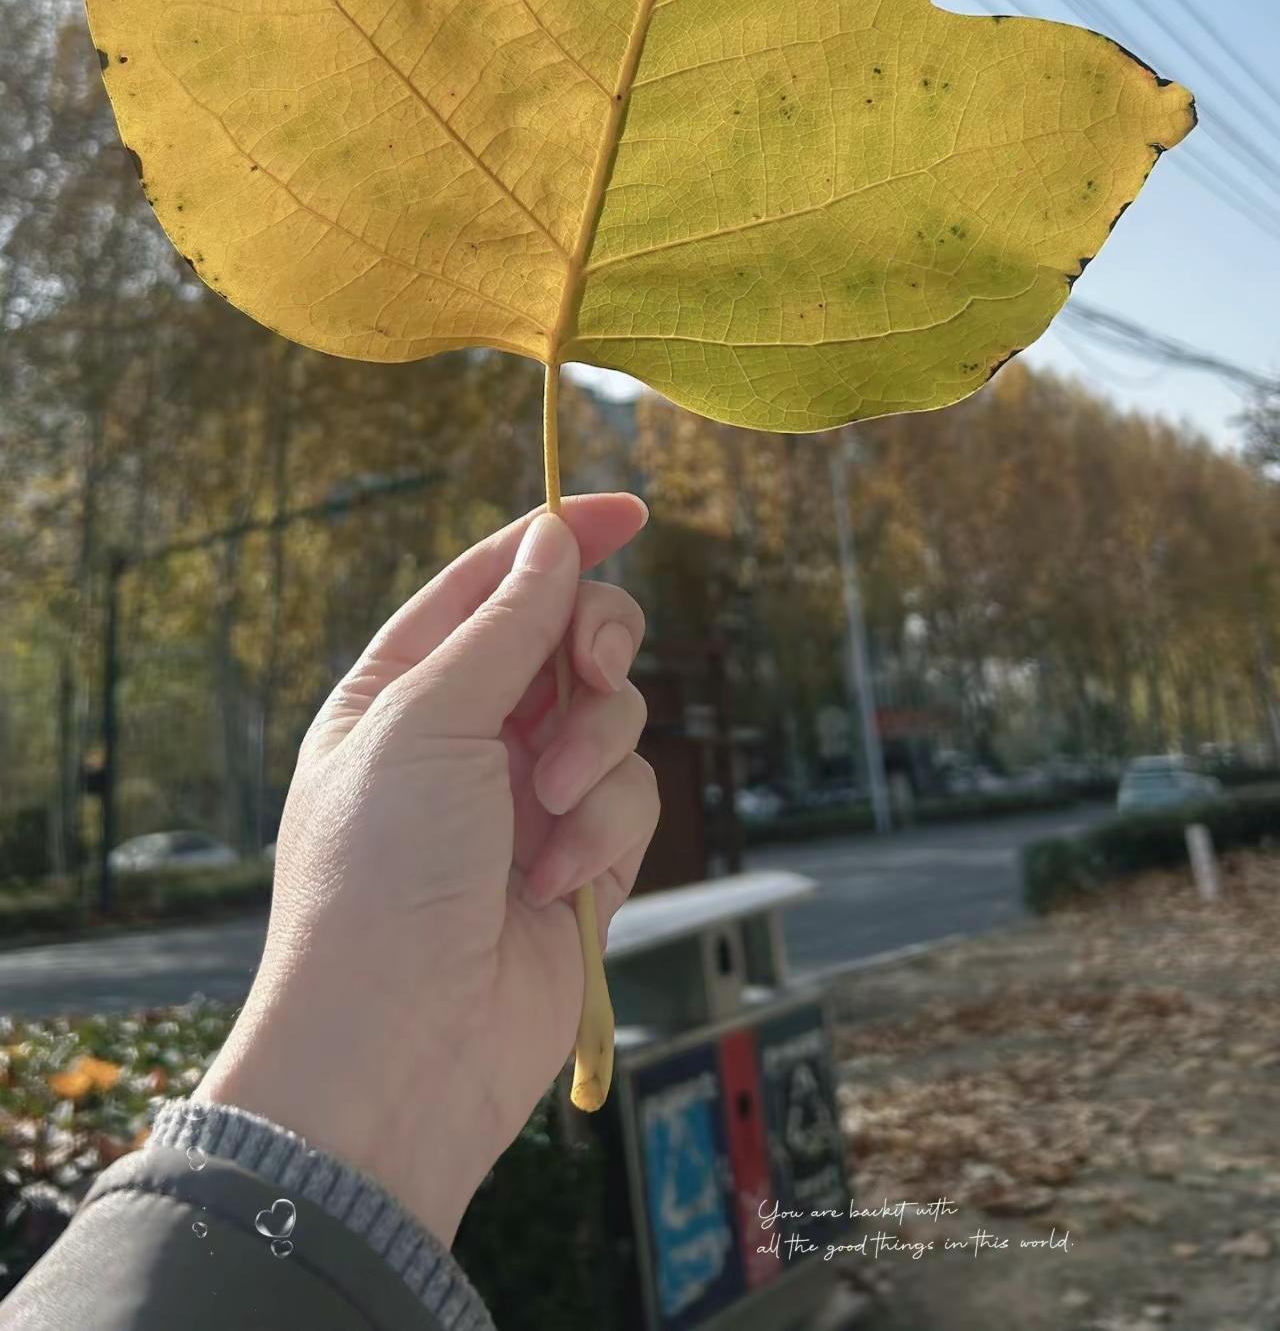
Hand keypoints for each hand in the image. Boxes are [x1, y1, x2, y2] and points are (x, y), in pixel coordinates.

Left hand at [193, 497, 655, 1249]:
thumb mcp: (426, 721)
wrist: (400, 1047)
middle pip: (569, 637)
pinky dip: (605, 827)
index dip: (560, 538)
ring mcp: (528, 799)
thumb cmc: (377, 877)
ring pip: (614, 714)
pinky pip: (632, 797)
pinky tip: (556, 880)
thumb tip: (555, 538)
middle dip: (594, 645)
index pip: (491, 582)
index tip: (630, 509)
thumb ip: (504, 625)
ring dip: (594, 749)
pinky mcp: (583, 864)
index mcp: (403, 688)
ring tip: (549, 809)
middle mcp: (468, 735)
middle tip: (591, 669)